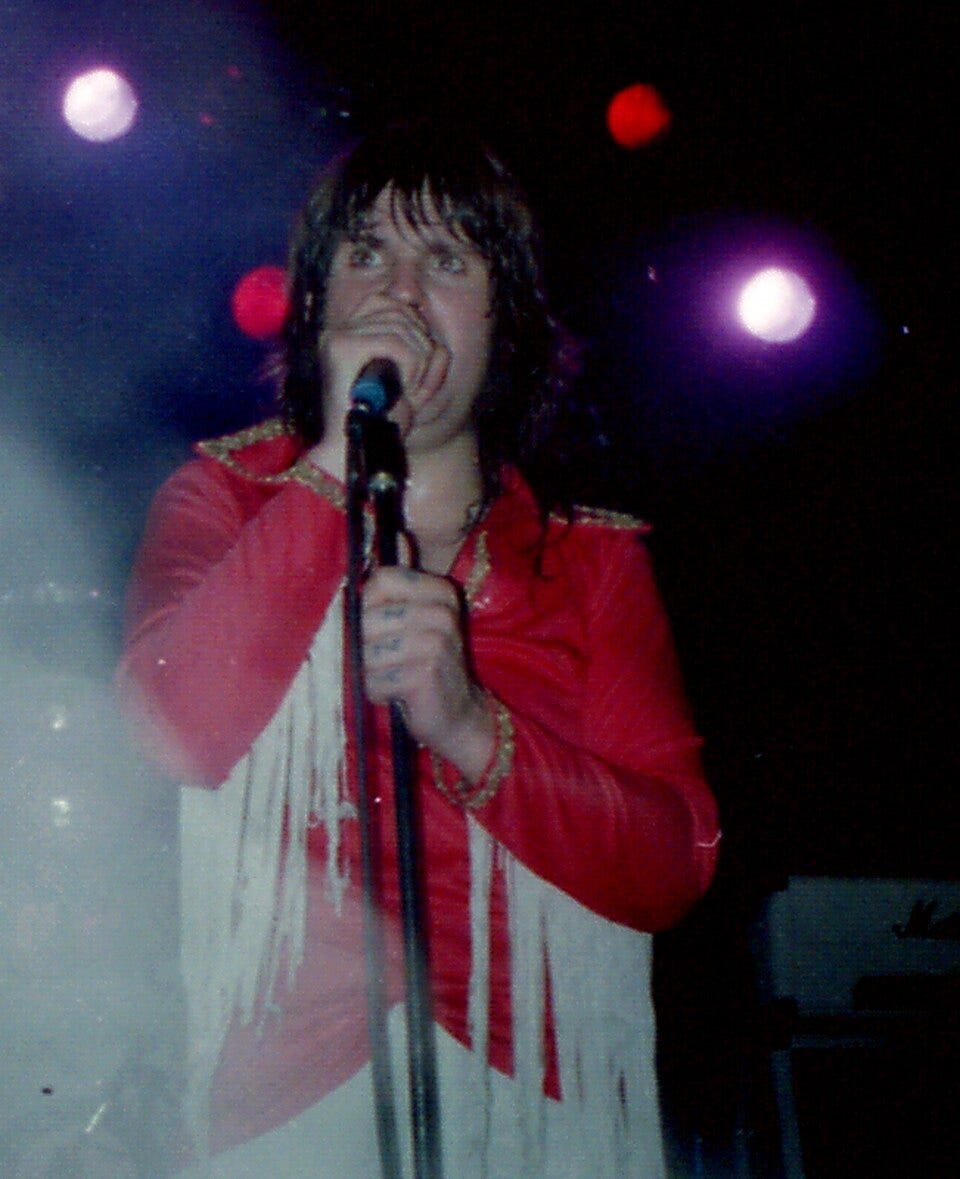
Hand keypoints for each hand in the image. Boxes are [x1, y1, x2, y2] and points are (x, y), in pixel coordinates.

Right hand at [322, 307, 449, 436]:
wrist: (351, 452)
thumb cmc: (380, 425)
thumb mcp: (409, 385)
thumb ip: (424, 359)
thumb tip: (440, 346)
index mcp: (348, 335)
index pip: (386, 301)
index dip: (413, 324)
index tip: (420, 361)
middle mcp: (339, 331)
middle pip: (397, 309)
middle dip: (421, 344)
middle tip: (419, 382)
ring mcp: (338, 338)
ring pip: (400, 326)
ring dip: (419, 360)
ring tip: (412, 389)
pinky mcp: (342, 348)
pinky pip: (396, 342)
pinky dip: (412, 366)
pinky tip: (406, 389)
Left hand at [361, 566, 493, 780]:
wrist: (459, 714)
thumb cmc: (425, 664)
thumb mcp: (416, 618)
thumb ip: (402, 580)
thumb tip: (397, 534)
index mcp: (440, 591)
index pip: (380, 581)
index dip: (366, 607)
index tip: (379, 629)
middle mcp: (442, 611)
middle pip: (367, 619)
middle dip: (363, 647)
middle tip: (385, 661)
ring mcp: (436, 642)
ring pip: (366, 652)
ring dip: (369, 672)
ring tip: (391, 677)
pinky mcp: (425, 673)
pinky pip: (373, 680)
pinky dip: (376, 692)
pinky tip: (397, 693)